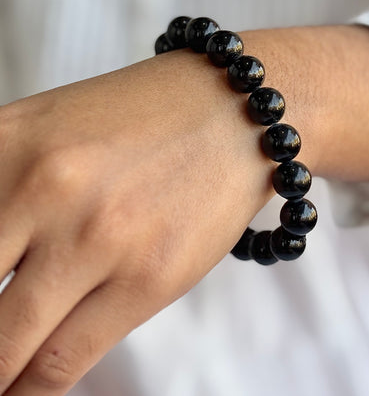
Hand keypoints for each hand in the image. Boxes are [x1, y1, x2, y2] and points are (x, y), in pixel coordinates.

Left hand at [0, 25, 368, 394]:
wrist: (233, 112)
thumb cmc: (145, 118)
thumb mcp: (52, 130)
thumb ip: (1, 191)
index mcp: (5, 144)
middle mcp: (42, 189)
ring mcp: (97, 238)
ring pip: (4, 349)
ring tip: (2, 379)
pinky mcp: (148, 279)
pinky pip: (61, 362)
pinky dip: (32, 388)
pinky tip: (27, 387)